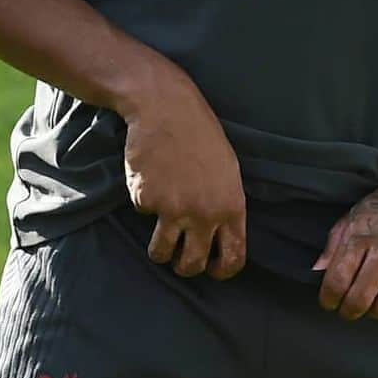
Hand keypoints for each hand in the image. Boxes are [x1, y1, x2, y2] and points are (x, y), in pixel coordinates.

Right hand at [121, 59, 246, 280]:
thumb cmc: (199, 132)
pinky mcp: (146, 200)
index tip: (211, 269)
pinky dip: (144, 201)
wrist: (165, 106)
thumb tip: (222, 237)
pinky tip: (150, 176)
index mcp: (231, 205)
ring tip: (159, 231)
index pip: (233, 257)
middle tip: (178, 256)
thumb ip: (226, 204)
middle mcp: (204, 213)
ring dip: (159, 248)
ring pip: (162, 253)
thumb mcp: (226, 168)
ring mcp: (173, 209)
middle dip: (183, 265)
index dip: (221, 270)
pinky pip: (143, 214)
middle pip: (192, 265)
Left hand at [312, 166, 377, 320]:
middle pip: (359, 300)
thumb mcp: (357, 213)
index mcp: (362, 232)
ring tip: (373, 302)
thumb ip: (335, 242)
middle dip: (348, 312)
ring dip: (375, 311)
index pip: (337, 279)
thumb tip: (317, 271)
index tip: (329, 303)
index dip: (328, 298)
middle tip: (348, 310)